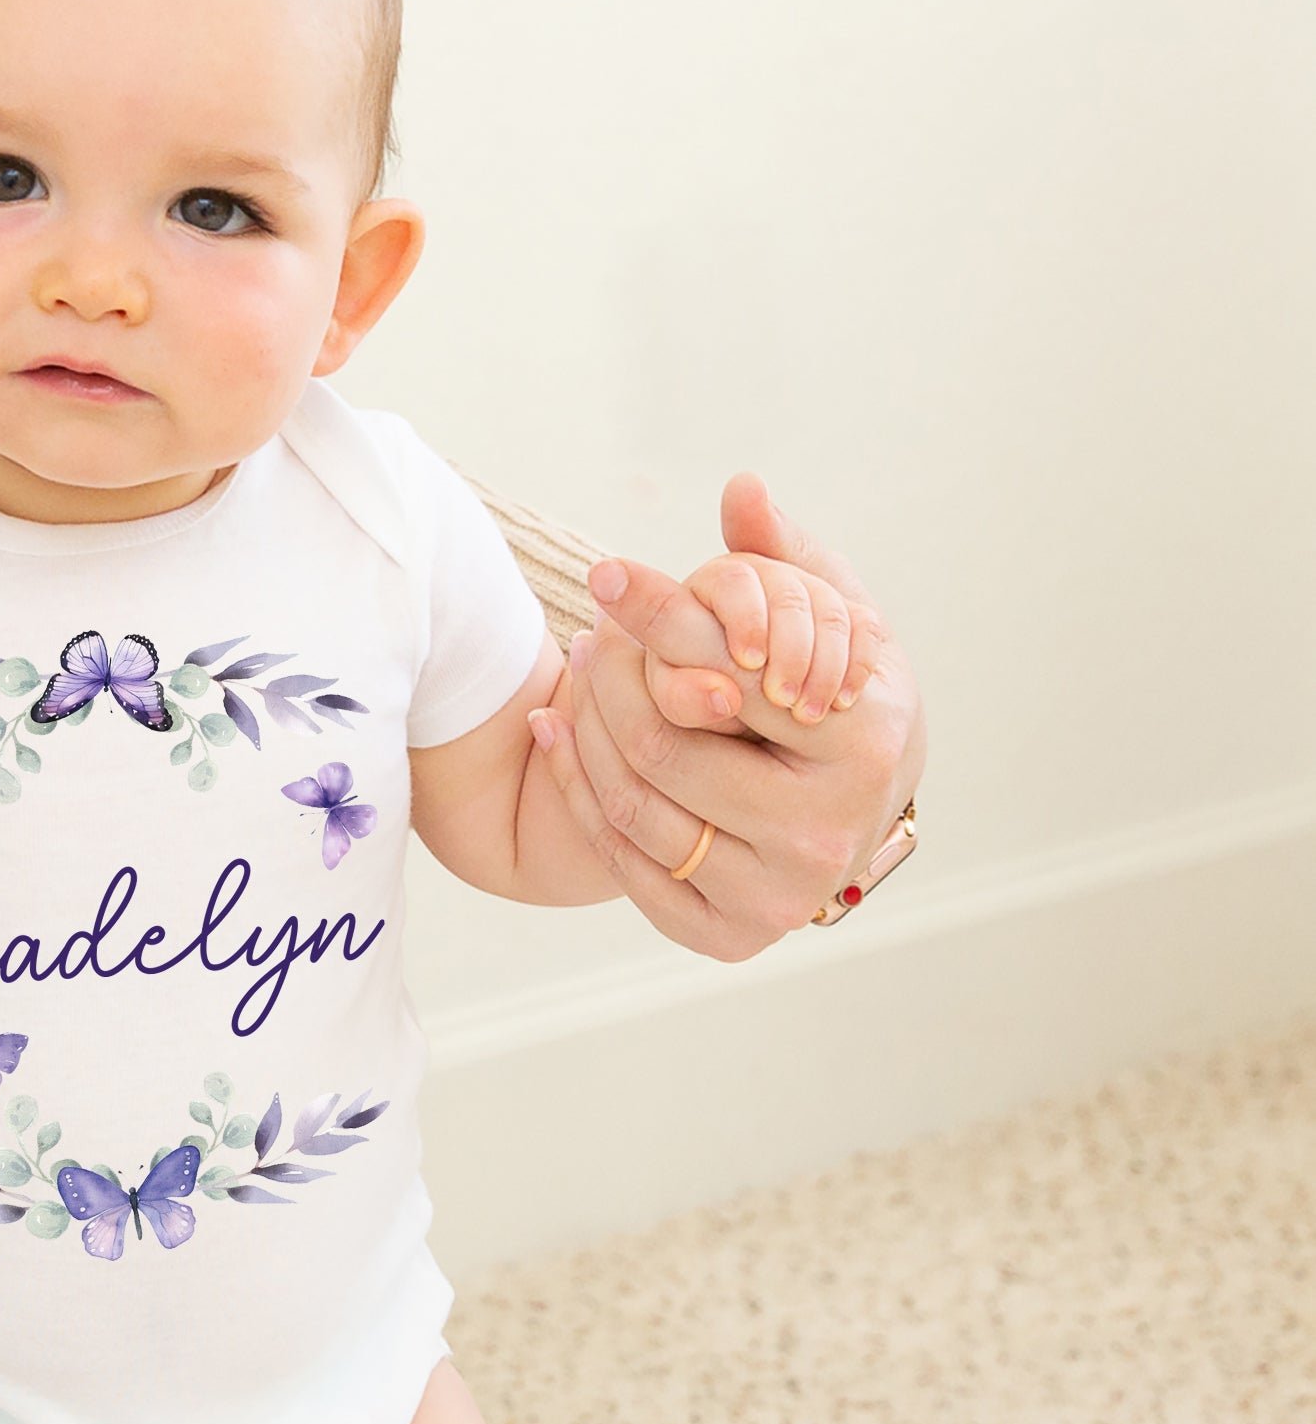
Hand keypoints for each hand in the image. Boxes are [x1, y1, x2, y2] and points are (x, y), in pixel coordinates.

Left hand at [526, 476, 923, 959]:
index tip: (604, 576)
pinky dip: (578, 788)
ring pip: (634, 804)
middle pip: (665, 744)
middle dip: (611, 677)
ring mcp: (777, 895)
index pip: (726, 673)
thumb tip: (741, 488)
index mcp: (865, 744)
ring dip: (586, 729)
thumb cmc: (833, 695)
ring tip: (577, 672)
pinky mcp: (726, 935)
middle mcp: (829, 832)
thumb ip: (785, 555)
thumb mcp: (831, 616)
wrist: (846, 808)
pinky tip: (557, 730)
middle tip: (587, 633)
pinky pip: (622, 858)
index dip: (657, 618)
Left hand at [677, 550, 880, 726]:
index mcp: (705, 593)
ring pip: (828, 607)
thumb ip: (681, 694)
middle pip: (785, 589)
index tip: (750, 664)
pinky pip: (864, 624)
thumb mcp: (692, 715)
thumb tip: (712, 677)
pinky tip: (841, 703)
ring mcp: (804, 594)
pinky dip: (855, 667)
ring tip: (807, 716)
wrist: (776, 749)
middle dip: (789, 647)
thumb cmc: (714, 734)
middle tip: (781, 700)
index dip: (746, 617)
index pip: (731, 580)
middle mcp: (755, 582)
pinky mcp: (847, 615)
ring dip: (823, 665)